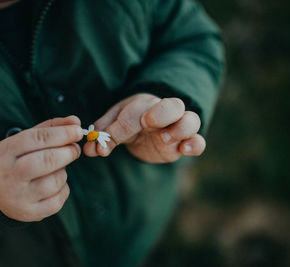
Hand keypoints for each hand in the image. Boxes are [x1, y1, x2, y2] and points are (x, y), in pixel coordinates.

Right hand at [0, 116, 82, 221]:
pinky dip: (63, 188)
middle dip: (68, 152)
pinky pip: (59, 199)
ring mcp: (20, 197)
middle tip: (75, 148)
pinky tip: (53, 185)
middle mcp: (10, 175)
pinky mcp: (31, 213)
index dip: (63, 133)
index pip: (39, 139)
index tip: (78, 130)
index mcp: (6, 152)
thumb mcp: (22, 140)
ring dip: (63, 171)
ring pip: (56, 180)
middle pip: (49, 160)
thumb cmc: (13, 160)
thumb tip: (75, 121)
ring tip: (55, 169)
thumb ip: (49, 128)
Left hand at [83, 94, 205, 162]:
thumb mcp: (113, 124)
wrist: (146, 129)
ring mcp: (178, 127)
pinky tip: (184, 149)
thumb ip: (102, 134)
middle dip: (160, 113)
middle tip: (146, 123)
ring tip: (164, 139)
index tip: (102, 146)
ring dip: (179, 129)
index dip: (117, 129)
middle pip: (173, 105)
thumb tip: (90, 149)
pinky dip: (195, 144)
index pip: (133, 113)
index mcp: (143, 104)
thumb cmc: (129, 122)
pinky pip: (199, 141)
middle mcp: (164, 112)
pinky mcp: (185, 143)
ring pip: (192, 120)